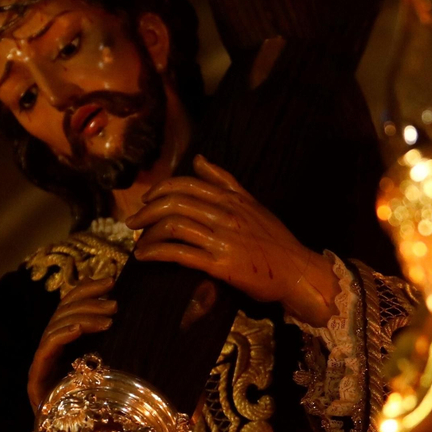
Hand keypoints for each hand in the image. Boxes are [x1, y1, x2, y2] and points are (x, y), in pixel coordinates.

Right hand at [29, 276, 115, 413]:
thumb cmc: (110, 409)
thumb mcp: (119, 366)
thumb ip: (120, 342)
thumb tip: (136, 313)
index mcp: (67, 344)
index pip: (71, 305)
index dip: (88, 289)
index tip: (112, 280)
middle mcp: (51, 351)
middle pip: (62, 311)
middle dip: (89, 301)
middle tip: (116, 304)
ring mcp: (42, 365)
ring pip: (56, 325)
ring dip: (83, 316)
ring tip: (109, 319)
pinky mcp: (36, 381)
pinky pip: (47, 348)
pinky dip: (63, 334)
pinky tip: (80, 328)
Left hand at [126, 155, 339, 326]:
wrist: (298, 272)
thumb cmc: (275, 240)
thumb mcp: (252, 203)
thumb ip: (224, 181)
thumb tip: (198, 159)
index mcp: (231, 199)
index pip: (187, 184)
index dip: (160, 189)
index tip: (147, 200)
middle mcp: (225, 214)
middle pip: (174, 203)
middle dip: (147, 211)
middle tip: (133, 223)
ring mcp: (223, 239)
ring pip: (174, 226)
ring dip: (149, 233)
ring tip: (139, 243)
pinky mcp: (221, 265)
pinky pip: (180, 253)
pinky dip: (157, 252)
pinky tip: (145, 256)